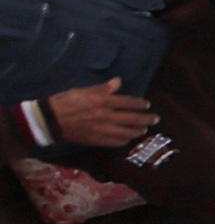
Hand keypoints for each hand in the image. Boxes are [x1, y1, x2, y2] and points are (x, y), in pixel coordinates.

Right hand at [38, 80, 154, 151]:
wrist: (49, 120)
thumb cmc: (64, 101)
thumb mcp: (82, 90)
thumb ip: (102, 88)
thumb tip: (118, 81)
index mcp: (102, 101)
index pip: (128, 102)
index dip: (140, 104)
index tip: (147, 105)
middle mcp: (105, 116)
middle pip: (132, 119)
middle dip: (146, 119)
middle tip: (155, 119)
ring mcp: (102, 130)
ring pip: (127, 133)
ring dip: (137, 131)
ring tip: (143, 130)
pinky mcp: (96, 140)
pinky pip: (115, 142)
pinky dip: (124, 141)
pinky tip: (128, 139)